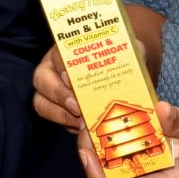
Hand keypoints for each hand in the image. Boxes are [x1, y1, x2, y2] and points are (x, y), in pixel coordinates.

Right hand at [31, 36, 149, 130]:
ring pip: (41, 102)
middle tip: (77, 107)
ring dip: (59, 114)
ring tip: (80, 123)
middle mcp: (53, 67)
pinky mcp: (56, 110)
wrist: (119, 76)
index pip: (58, 54)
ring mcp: (51, 90)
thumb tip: (137, 55)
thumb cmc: (119, 60)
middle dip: (58, 94)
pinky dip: (65, 125)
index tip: (72, 80)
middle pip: (41, 79)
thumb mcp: (128, 51)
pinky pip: (53, 119)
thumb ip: (133, 50)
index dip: (62, 67)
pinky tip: (82, 128)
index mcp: (68, 49)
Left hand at [74, 100, 178, 177]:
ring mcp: (164, 171)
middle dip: (96, 157)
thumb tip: (158, 110)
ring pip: (126, 166)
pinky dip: (124, 138)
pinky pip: (138, 153)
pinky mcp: (166, 159)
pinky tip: (116, 117)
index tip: (85, 154)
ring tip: (92, 120)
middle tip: (84, 126)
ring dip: (107, 147)